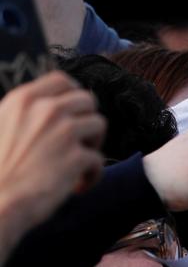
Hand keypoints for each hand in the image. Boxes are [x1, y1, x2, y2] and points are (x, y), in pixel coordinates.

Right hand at [0, 72, 104, 234]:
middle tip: (77, 142)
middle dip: (86, 120)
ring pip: (99, 125)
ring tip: (76, 163)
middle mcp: (46, 110)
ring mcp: (64, 132)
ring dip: (91, 144)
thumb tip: (49, 106)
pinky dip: (91, 175)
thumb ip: (23, 113)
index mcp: (24, 100)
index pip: (62, 80)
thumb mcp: (0, 126)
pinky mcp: (77, 157)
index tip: (75, 112)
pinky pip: (98, 160)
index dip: (74, 95)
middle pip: (87, 100)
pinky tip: (77, 186)